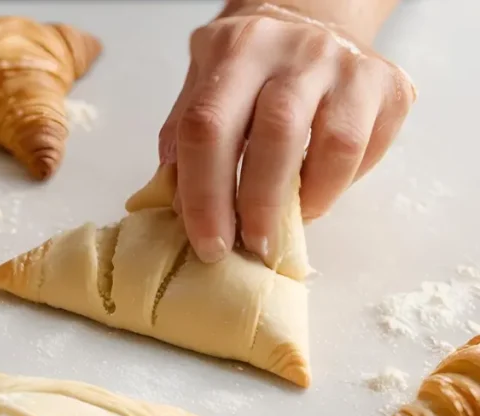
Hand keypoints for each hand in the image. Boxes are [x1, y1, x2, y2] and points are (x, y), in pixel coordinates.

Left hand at [158, 2, 415, 263]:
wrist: (312, 17)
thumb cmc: (248, 66)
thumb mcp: (202, 82)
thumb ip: (183, 135)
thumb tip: (173, 202)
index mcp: (236, 48)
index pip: (209, 126)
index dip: (204, 195)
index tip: (208, 245)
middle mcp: (295, 48)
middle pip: (276, 135)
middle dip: (258, 204)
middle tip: (251, 245)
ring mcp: (348, 64)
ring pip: (335, 145)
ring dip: (307, 199)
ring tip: (285, 225)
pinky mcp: (390, 86)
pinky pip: (366, 151)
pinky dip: (338, 186)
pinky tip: (315, 192)